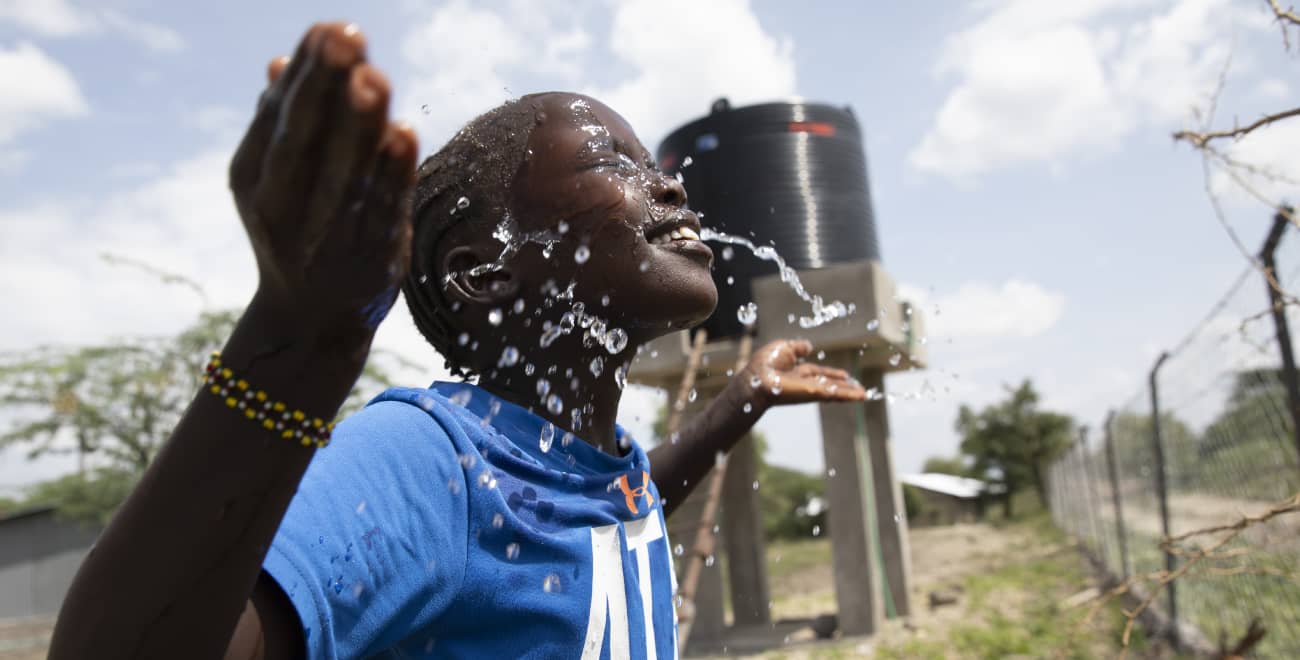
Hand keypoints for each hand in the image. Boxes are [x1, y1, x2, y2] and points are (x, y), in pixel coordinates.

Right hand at [229, 23, 416, 346]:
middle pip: (305, 140)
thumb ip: (281, 125)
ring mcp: (324, 236)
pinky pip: (381, 210)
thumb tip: (279, 63)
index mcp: (254, 177)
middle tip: (345, 35)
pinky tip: (404, 134)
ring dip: (361, 125)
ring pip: (345, 173)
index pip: (280, 117)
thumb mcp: (275, 181)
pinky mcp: (369, 258)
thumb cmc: (298, 230)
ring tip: (373, 77)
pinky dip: (393, 174)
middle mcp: (282, 207)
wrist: (310, 319)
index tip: (328, 28)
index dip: (306, 73)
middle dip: (325, 87)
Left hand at [737, 340, 866, 411]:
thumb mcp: (785, 348)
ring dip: (850, 393)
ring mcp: (812, 389)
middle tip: (860, 390)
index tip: (846, 376)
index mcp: (799, 371)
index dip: (834, 375)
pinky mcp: (816, 393)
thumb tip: (809, 346)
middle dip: (845, 387)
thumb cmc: (766, 363)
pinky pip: (836, 394)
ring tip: (864, 395)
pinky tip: (861, 396)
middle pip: (831, 385)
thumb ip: (798, 347)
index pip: (821, 374)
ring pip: (836, 392)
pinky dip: (849, 395)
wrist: (759, 377)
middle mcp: (807, 382)